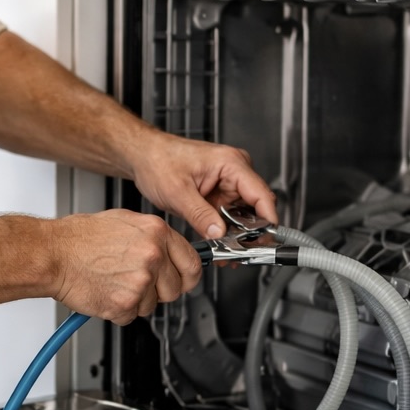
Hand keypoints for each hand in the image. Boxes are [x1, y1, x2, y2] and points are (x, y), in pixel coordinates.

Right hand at [51, 209, 203, 323]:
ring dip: (135, 300)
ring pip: (152, 305)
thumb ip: (153, 238)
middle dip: (157, 291)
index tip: (183, 281)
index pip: (192, 264)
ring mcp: (140, 281)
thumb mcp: (124, 222)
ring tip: (112, 282)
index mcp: (156, 232)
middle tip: (135, 282)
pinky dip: (117, 310)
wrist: (53, 254)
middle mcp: (152, 255)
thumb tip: (171, 252)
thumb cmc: (79, 238)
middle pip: (175, 289)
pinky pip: (131, 316)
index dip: (187, 277)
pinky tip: (104, 291)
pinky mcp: (125, 303)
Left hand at [126, 127, 277, 239]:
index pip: (262, 195)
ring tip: (227, 252)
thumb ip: (200, 215)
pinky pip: (230, 215)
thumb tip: (219, 234)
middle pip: (256, 207)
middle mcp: (234, 171)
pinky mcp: (218, 193)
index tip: (262, 241)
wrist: (143, 156)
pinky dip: (226, 230)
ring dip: (237, 235)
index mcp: (231, 163)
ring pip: (244, 214)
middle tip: (239, 253)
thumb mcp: (177, 192)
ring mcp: (227, 182)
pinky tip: (220, 244)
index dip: (267, 221)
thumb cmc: (157, 160)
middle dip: (250, 233)